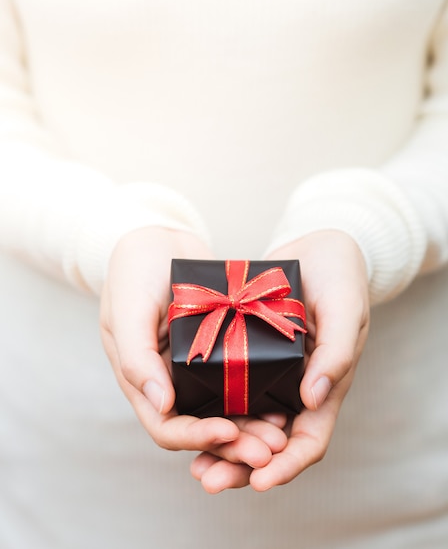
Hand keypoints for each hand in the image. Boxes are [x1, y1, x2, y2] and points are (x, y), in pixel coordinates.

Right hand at [100, 226, 285, 467]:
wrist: (157, 235)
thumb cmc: (134, 270)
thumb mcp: (128, 308)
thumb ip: (137, 356)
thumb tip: (163, 405)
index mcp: (142, 378)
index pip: (166, 425)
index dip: (196, 437)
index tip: (228, 432)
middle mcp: (168, 379)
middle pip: (201, 426)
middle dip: (233, 443)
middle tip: (268, 449)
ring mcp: (194, 365)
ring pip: (224, 409)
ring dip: (250, 426)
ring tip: (282, 433)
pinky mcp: (218, 347)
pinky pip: (237, 380)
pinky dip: (256, 395)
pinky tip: (282, 400)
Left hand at [190, 230, 369, 491]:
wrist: (318, 246)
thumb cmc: (340, 276)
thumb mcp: (344, 308)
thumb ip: (337, 352)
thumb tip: (315, 399)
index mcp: (326, 384)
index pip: (309, 441)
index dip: (287, 466)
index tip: (259, 481)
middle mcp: (298, 387)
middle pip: (271, 443)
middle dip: (241, 466)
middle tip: (207, 479)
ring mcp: (273, 373)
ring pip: (247, 422)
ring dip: (222, 446)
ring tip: (193, 463)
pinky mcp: (250, 353)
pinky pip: (231, 389)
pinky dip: (214, 408)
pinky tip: (186, 415)